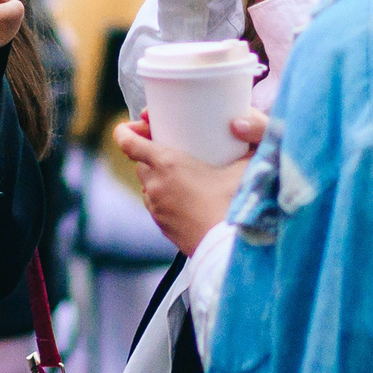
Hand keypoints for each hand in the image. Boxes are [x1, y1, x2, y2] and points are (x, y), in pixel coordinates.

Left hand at [114, 110, 268, 254]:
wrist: (229, 246)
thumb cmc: (235, 203)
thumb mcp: (244, 166)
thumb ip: (247, 145)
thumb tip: (247, 128)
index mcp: (167, 164)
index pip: (129, 144)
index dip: (125, 131)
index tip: (130, 126)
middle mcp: (156, 185)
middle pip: (140, 164)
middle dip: (149, 154)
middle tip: (169, 147)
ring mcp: (157, 208)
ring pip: (148, 186)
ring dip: (157, 178)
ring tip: (179, 174)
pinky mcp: (162, 226)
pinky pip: (157, 205)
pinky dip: (164, 198)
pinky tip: (184, 197)